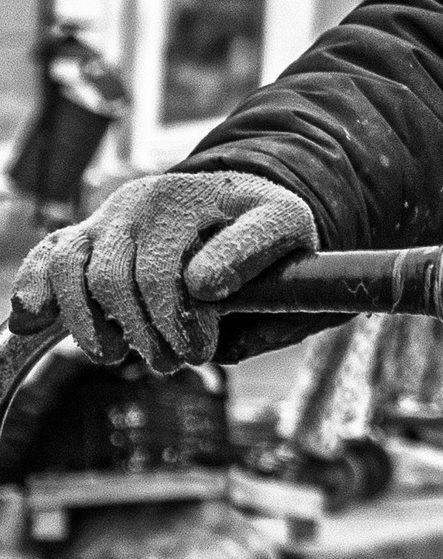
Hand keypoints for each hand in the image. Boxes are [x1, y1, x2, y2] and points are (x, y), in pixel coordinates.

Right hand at [11, 172, 317, 375]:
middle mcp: (173, 196)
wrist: (235, 203)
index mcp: (240, 200)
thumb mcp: (293, 259)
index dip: (200, 309)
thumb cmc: (266, 243)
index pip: (223, 251)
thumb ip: (274, 292)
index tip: (203, 349)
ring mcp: (125, 209)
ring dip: (95, 327)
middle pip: (142, 277)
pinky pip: (52, 253)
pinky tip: (33, 320)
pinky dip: (36, 288)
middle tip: (178, 362)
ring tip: (120, 354)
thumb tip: (208, 303)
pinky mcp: (92, 226)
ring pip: (90, 271)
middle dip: (154, 333)